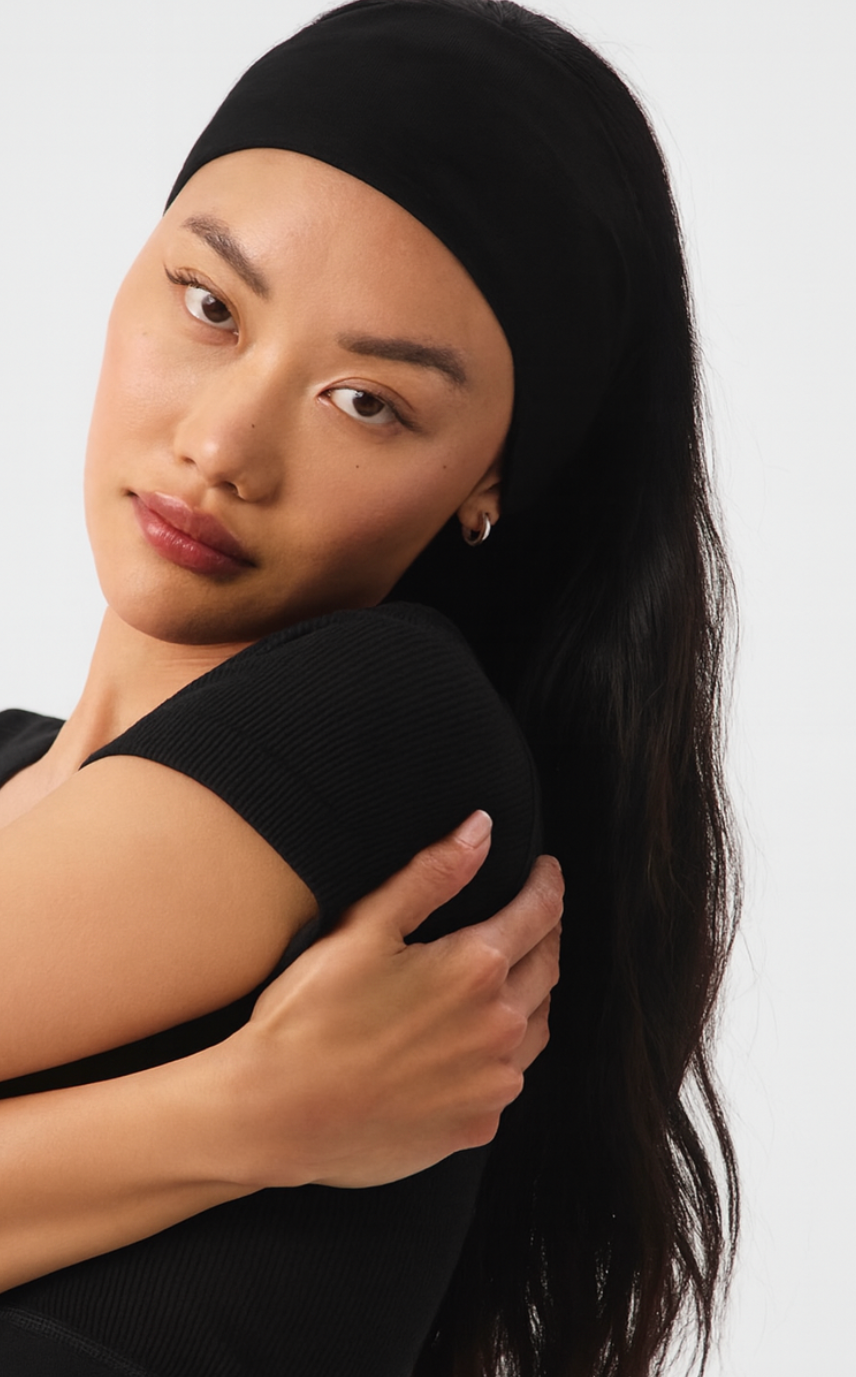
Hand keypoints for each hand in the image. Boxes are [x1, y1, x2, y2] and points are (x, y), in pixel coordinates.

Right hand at [218, 811, 562, 1188]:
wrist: (275, 1115)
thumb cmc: (310, 1019)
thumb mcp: (365, 927)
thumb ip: (432, 875)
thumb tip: (479, 832)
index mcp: (476, 969)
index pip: (540, 913)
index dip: (547, 884)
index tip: (546, 871)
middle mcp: (498, 1028)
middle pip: (547, 966)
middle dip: (545, 933)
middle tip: (535, 915)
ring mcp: (492, 1083)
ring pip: (538, 1025)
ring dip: (533, 993)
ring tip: (516, 973)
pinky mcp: (475, 1126)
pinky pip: (509, 1079)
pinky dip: (505, 1052)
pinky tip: (478, 1043)